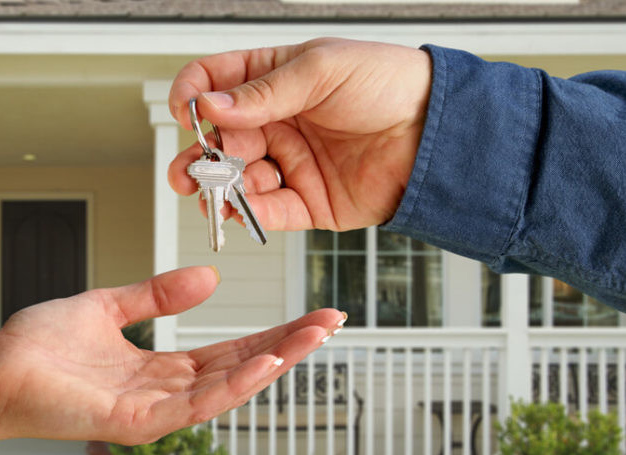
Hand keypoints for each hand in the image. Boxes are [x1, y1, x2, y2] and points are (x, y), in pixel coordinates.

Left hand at [0, 266, 343, 444]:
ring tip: (311, 338)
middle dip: (287, 347)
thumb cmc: (37, 347)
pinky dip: (230, 386)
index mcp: (159, 368)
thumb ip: (157, 295)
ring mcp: (151, 412)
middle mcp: (162, 393)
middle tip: (331, 322)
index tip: (310, 315)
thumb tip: (209, 278)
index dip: (271, 333)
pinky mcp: (132, 423)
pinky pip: (191, 405)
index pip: (228, 350)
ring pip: (225, 389)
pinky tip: (262, 363)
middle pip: (238, 368)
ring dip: (271, 363)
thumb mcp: (108, 307)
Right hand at [168, 37, 431, 231]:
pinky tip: (238, 210)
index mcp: (276, 79)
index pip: (216, 84)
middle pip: (219, 140)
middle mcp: (278, 122)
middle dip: (198, 157)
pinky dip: (248, 214)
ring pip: (237, 180)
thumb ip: (263, 92)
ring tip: (212, 194)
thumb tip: (211, 106)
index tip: (187, 113)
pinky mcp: (308, 202)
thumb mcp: (322, 69)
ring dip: (218, 189)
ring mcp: (291, 163)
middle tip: (190, 170)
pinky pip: (268, 212)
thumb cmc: (390, 84)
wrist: (438, 131)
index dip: (194, 96)